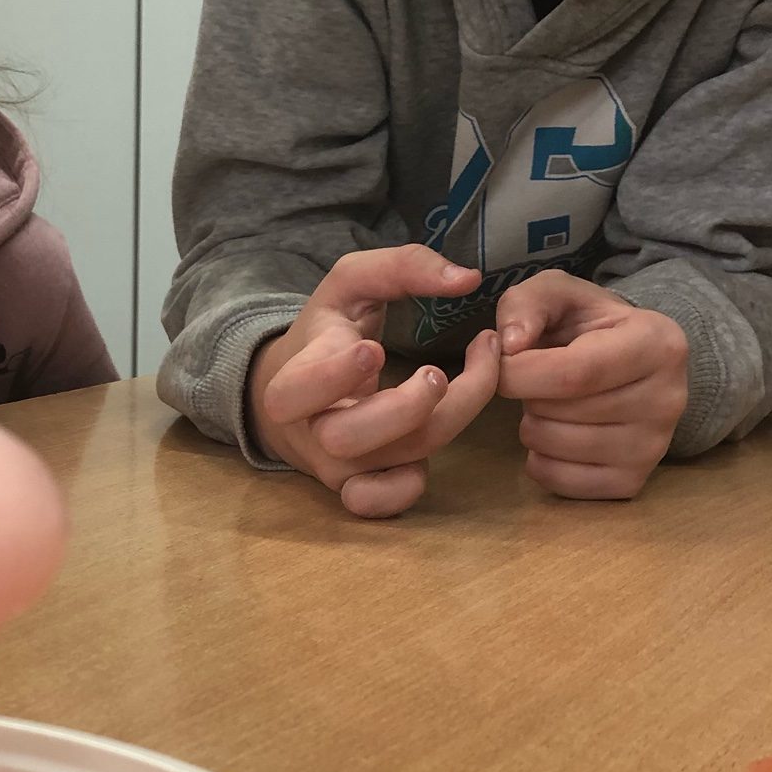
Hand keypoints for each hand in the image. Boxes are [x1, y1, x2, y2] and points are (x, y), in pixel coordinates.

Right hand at [247, 245, 499, 517]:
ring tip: (477, 372)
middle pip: (349, 437)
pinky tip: (434, 446)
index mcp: (294, 376)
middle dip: (403, 408)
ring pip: (390, 460)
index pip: (296, 390)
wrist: (298, 397)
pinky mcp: (358, 486)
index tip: (372, 350)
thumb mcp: (350, 284)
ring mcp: (336, 464)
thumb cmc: (327, 334)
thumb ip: (403, 266)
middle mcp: (312, 429)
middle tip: (436, 373)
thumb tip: (469, 279)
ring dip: (444, 422)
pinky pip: (379, 505)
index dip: (332, 378)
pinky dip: (409, 487)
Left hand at [496, 271, 688, 499]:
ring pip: (554, 447)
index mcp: (658, 344)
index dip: (519, 373)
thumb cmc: (588, 326)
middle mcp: (668, 399)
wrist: (628, 363)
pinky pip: (558, 481)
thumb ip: (526, 304)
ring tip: (552, 404)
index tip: (502, 363)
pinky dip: (539, 460)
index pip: (573, 374)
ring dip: (532, 425)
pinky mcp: (633, 481)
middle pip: (560, 411)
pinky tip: (556, 433)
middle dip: (527, 396)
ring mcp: (654, 447)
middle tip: (539, 381)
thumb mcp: (558, 294)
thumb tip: (509, 344)